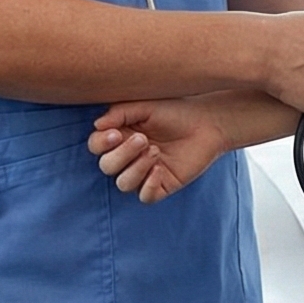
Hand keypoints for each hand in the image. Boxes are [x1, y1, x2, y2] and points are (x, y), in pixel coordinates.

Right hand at [90, 99, 230, 203]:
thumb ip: (119, 113)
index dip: (101, 144)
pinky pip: (145, 196)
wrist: (206, 121)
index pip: (96, 146)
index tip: (115, 134)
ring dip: (136, 168)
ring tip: (155, 151)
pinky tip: (160, 169)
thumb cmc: (175, 110)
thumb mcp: (144, 105)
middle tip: (142, 139)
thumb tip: (97, 126)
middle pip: (107, 166)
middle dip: (122, 155)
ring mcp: (144, 173)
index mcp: (120, 136)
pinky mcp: (162, 185)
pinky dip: (148, 185)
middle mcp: (129, 156)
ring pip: (123, 183)